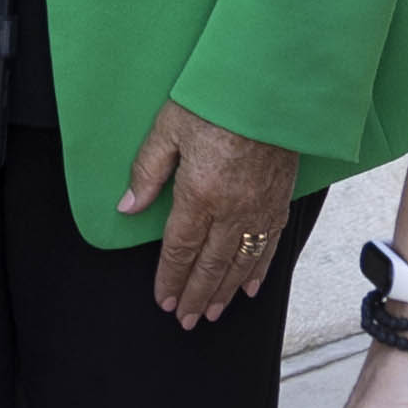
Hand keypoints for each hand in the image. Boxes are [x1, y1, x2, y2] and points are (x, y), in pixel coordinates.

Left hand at [119, 100, 302, 324]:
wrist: (269, 88)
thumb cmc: (215, 101)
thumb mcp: (168, 129)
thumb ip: (147, 171)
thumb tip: (128, 207)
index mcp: (199, 194)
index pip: (180, 248)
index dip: (169, 277)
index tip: (162, 299)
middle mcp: (232, 210)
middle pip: (210, 264)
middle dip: (194, 295)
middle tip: (185, 319)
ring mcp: (259, 208)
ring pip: (240, 263)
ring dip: (224, 291)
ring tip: (211, 312)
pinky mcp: (279, 201)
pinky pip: (270, 246)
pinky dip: (258, 270)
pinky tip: (250, 287)